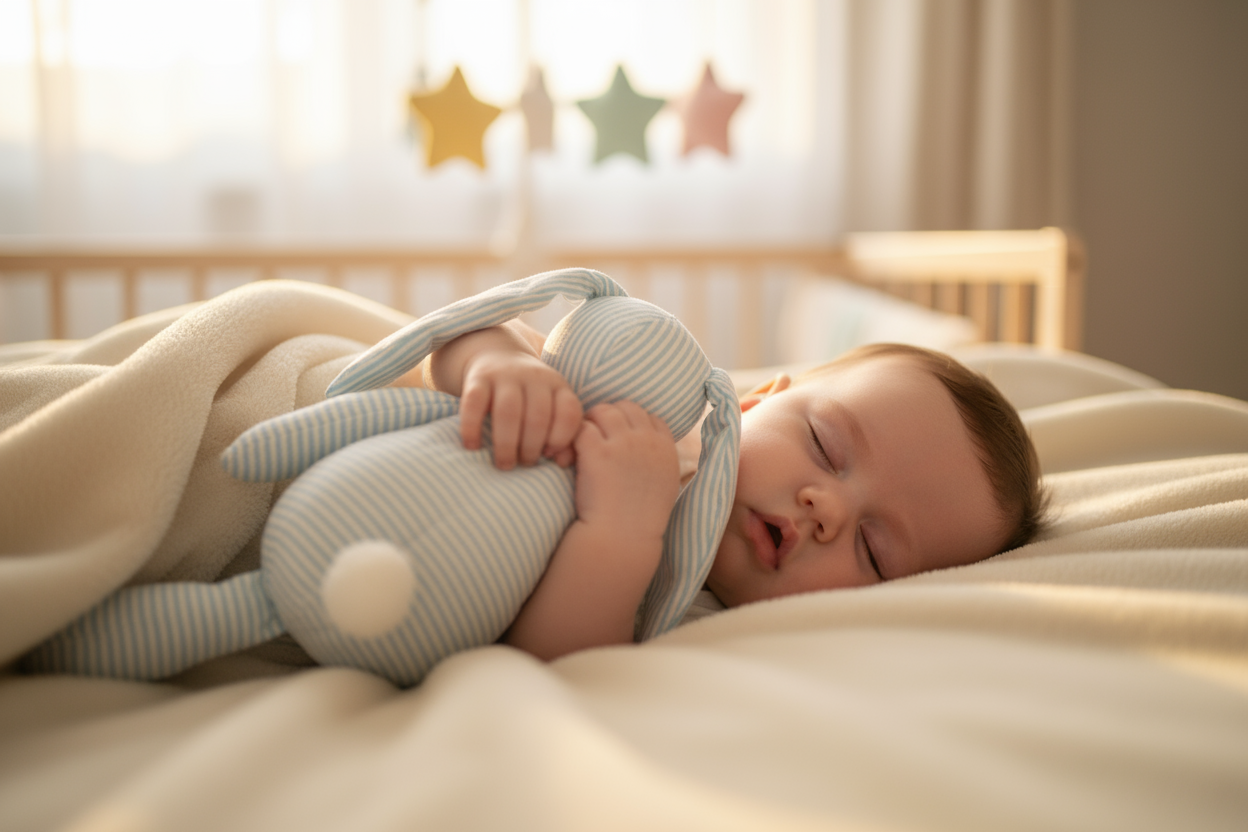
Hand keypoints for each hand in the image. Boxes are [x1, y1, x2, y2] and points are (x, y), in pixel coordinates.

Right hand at [460, 348, 582, 469]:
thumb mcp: (551, 405)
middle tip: (524, 464)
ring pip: (508, 411)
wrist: (497, 355)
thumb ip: (563, 434)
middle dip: (531, 448)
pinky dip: (472, 428)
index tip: (548, 455)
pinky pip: (474, 403)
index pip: (569, 411)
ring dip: (507, 444)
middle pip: (538, 417)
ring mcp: (505, 375)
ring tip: (504, 464)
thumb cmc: (528, 396)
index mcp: (558, 385)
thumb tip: (562, 462)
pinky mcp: (478, 378)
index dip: (562, 438)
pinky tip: (472, 447)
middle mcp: (534, 377)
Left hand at [572, 402, 680, 542]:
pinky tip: (570, 456)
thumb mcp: (663, 486)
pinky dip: (573, 438)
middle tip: (596, 437)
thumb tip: (645, 451)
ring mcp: (622, 443)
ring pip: (603, 411)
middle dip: (610, 417)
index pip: (651, 417)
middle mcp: (647, 440)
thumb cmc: (639, 521)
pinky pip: (582, 427)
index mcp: (666, 448)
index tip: (621, 440)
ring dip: (590, 423)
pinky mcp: (597, 451)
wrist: (622, 539)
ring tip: (582, 444)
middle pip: (627, 408)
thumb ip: (657, 462)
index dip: (634, 424)